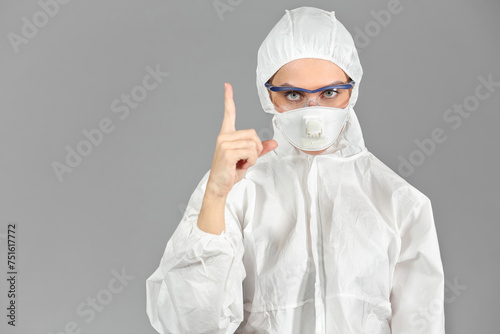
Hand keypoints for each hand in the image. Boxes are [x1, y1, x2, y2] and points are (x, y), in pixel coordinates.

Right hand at [205, 83, 277, 198]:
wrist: (219, 185)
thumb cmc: (230, 171)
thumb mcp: (247, 158)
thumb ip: (259, 149)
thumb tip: (274, 142)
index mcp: (226, 135)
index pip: (228, 114)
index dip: (228, 99)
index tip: (227, 86)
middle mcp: (224, 137)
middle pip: (252, 133)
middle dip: (256, 148)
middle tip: (246, 159)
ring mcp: (224, 143)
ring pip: (253, 143)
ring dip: (253, 156)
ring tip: (242, 163)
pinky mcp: (227, 152)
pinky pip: (250, 152)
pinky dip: (250, 161)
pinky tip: (241, 165)